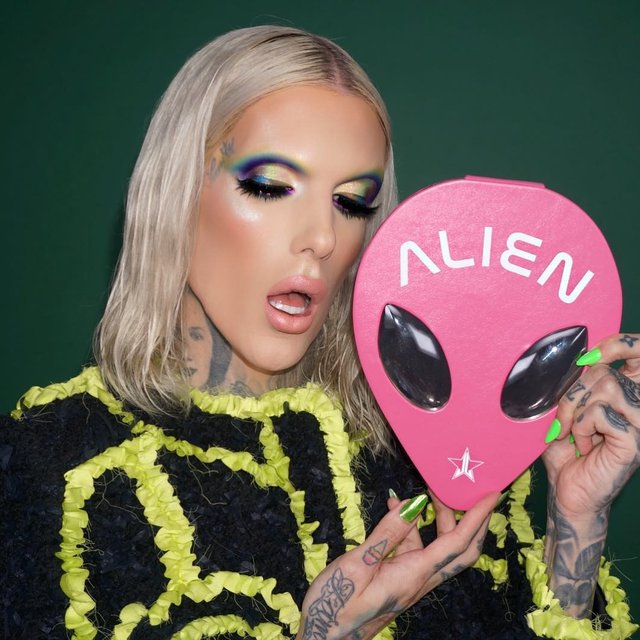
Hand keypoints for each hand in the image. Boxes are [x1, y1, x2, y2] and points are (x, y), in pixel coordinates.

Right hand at [296, 491, 497, 639]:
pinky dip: (410, 529)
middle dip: (468, 519)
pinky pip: (415, 552)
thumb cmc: (335, 604)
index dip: (477, 517)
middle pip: (459, 550)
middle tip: (460, 490)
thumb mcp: (357, 564)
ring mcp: (409, 582)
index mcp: (414, 575)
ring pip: (437, 549)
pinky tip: (394, 512)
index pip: (457, 543)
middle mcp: (419, 580)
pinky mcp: (398, 582)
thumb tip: (414, 504)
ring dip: (436, 520)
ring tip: (423, 493)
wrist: (324, 638)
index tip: (492, 495)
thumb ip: (387, 534)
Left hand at [541, 332, 639, 617]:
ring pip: (605, 386)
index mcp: (627, 391)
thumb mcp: (565, 407)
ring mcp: (639, 422)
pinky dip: (581, 427)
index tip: (587, 356)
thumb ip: (571, 381)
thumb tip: (566, 357)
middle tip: (563, 413)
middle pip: (607, 370)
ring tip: (570, 430)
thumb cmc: (566, 447)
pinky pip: (600, 413)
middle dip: (574, 388)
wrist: (567, 488)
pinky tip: (582, 444)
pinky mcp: (633, 441)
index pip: (639, 351)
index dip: (618, 344)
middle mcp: (638, 404)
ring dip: (574, 408)